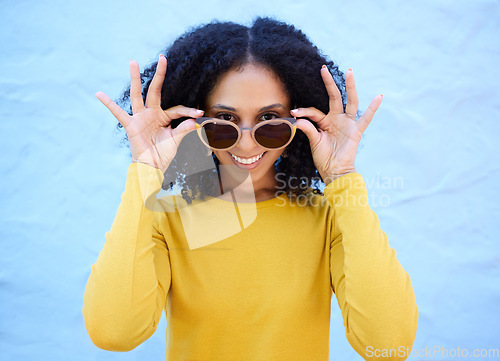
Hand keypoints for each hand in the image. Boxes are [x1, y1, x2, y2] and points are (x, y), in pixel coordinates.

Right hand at [95, 55, 203, 172]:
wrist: (152, 167)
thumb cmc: (162, 153)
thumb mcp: (175, 140)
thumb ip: (184, 129)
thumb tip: (196, 122)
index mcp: (163, 117)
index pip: (177, 109)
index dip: (188, 112)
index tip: (199, 113)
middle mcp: (151, 113)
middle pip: (155, 90)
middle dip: (159, 75)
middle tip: (162, 58)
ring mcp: (140, 117)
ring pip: (138, 95)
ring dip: (135, 78)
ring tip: (133, 62)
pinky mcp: (131, 125)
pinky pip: (119, 113)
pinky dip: (109, 104)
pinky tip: (99, 94)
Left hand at [293, 66, 382, 184]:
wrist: (334, 172)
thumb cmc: (324, 158)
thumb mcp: (314, 142)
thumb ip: (308, 129)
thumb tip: (297, 120)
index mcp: (325, 121)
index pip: (314, 111)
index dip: (304, 111)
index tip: (293, 112)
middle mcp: (337, 119)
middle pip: (334, 97)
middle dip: (329, 83)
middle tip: (323, 69)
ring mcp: (347, 123)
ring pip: (349, 101)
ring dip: (350, 87)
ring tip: (349, 72)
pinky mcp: (356, 131)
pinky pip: (366, 119)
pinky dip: (373, 108)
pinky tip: (379, 96)